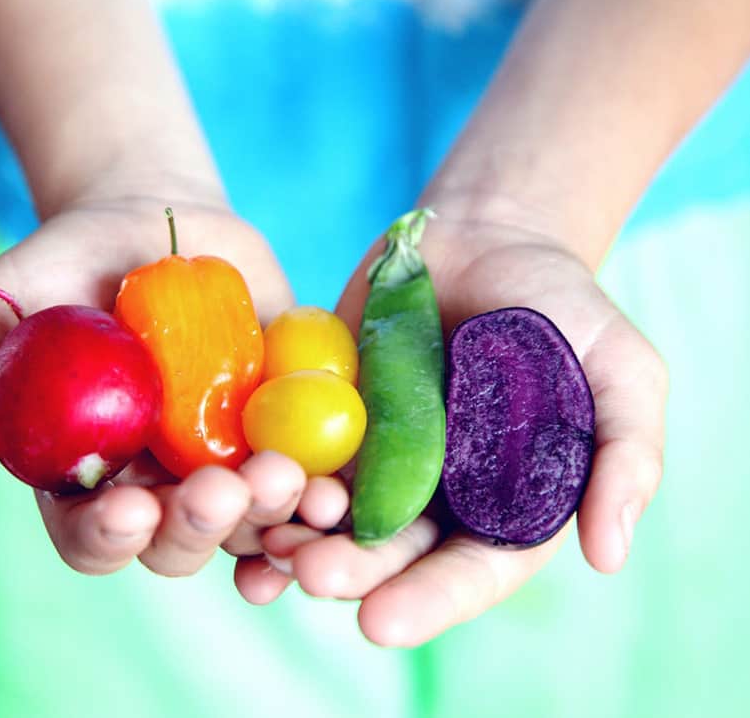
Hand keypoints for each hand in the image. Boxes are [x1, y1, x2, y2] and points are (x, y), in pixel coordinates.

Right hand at [0, 194, 308, 575]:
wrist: (155, 217)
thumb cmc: (64, 264)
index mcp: (87, 475)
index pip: (93, 535)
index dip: (109, 537)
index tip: (131, 506)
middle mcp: (160, 482)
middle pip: (180, 542)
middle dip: (200, 527)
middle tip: (221, 490)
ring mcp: (226, 458)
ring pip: (252, 521)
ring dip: (272, 515)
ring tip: (285, 478)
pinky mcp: (282, 427)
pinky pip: (309, 476)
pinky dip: (323, 494)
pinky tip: (336, 493)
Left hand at [236, 212, 667, 645]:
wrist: (486, 238)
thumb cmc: (562, 307)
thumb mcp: (620, 369)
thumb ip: (625, 454)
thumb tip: (608, 554)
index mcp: (502, 503)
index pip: (469, 570)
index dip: (428, 601)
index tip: (380, 623)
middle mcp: (433, 492)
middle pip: (388, 551)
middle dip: (349, 570)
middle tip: (310, 575)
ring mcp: (375, 452)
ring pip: (331, 513)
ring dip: (296, 534)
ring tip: (265, 543)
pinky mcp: (327, 411)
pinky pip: (293, 452)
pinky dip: (267, 476)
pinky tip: (236, 489)